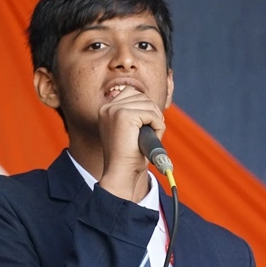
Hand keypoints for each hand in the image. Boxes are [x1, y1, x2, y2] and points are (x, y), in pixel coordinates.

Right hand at [97, 87, 164, 201]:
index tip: (146, 125)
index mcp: (106, 110)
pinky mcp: (124, 116)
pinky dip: (158, 127)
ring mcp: (115, 110)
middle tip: (150, 133)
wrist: (121, 173)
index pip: (132, 93)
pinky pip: (152, 115)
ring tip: (150, 137)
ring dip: (156, 121)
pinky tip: (152, 139)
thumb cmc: (128, 157)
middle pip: (142, 97)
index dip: (145, 108)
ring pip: (149, 105)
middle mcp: (108, 107)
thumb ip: (135, 115)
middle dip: (152, 114)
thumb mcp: (129, 131)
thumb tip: (151, 104)